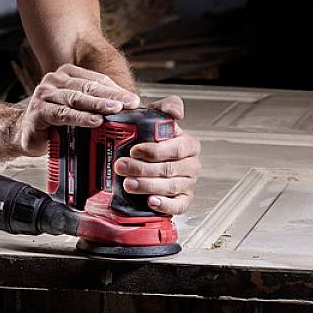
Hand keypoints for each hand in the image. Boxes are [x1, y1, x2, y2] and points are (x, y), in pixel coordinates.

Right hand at [15, 64, 138, 154]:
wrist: (26, 134)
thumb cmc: (54, 122)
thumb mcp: (77, 110)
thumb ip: (96, 106)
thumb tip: (128, 111)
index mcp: (66, 75)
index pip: (96, 80)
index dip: (116, 90)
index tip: (134, 100)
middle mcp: (54, 80)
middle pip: (88, 87)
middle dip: (111, 96)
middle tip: (129, 103)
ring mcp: (44, 94)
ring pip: (76, 98)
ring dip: (98, 104)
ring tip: (115, 109)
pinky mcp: (38, 111)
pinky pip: (63, 114)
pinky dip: (80, 118)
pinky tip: (95, 121)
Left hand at [114, 95, 199, 215]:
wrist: (148, 156)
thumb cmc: (153, 138)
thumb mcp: (157, 117)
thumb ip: (166, 107)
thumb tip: (177, 112)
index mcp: (188, 144)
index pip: (176, 148)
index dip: (154, 150)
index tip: (134, 149)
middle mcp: (191, 164)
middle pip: (169, 169)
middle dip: (142, 168)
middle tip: (122, 166)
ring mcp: (188, 183)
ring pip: (170, 187)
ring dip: (147, 186)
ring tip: (128, 183)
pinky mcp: (184, 199)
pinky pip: (178, 205)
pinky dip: (165, 205)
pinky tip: (151, 201)